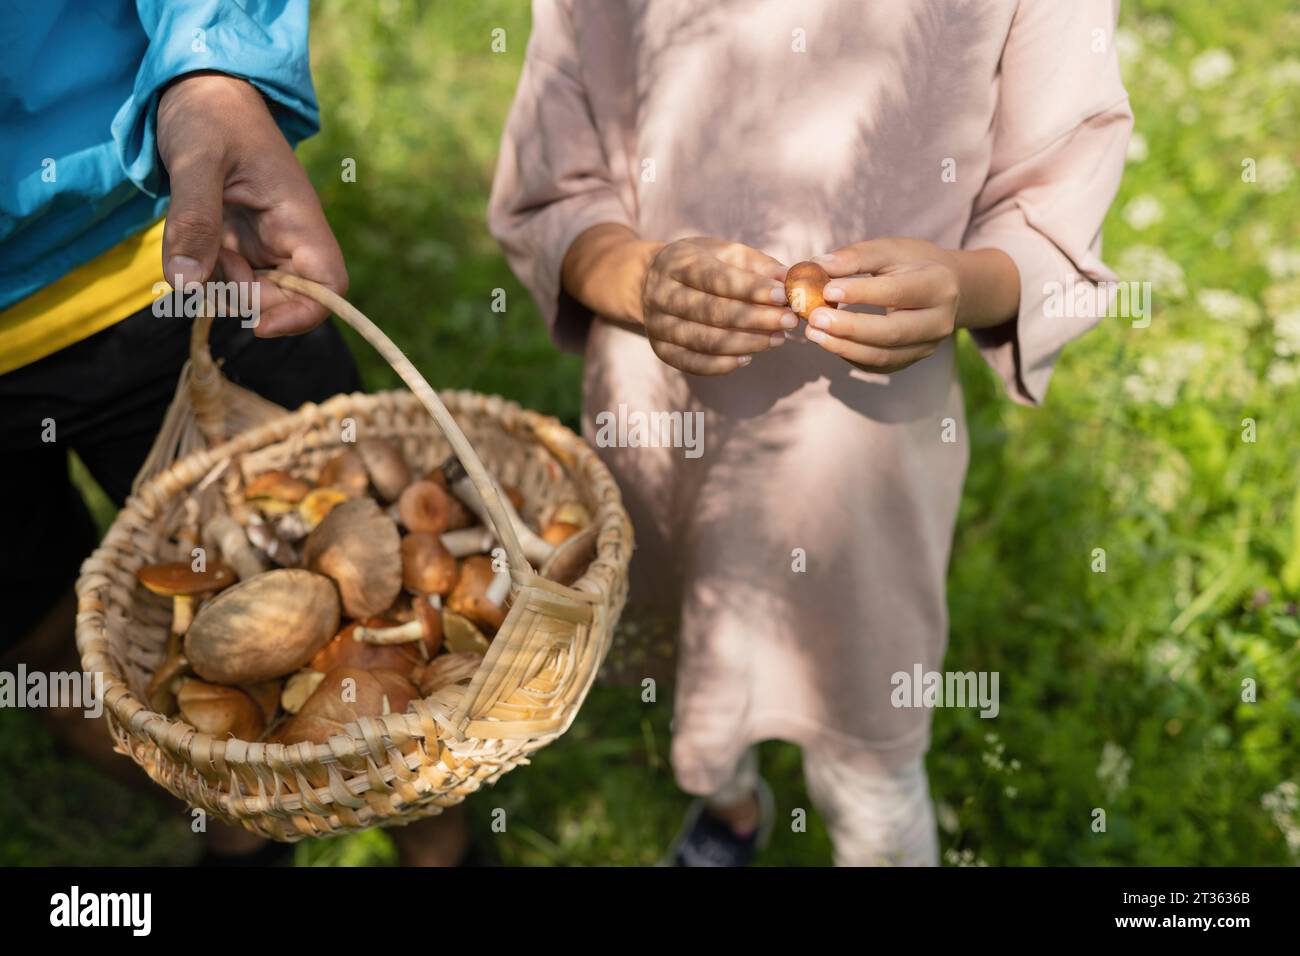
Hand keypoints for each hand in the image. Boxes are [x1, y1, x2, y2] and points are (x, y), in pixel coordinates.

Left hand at [156, 72, 346, 336]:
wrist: (200, 91)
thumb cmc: (209, 115)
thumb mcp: (196, 161)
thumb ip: (194, 221)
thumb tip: (186, 286)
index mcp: (298, 218)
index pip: (328, 285)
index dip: (303, 313)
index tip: (257, 323)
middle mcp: (289, 238)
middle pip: (287, 299)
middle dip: (246, 298)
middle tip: (204, 264)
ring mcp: (264, 243)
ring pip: (252, 293)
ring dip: (219, 285)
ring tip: (195, 238)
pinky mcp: (240, 244)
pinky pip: (226, 279)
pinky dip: (204, 273)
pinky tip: (191, 240)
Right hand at [641, 237, 794, 374]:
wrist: (651, 281)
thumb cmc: (699, 264)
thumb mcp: (723, 253)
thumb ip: (757, 265)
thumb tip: (790, 279)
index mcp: (678, 263)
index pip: (716, 278)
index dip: (752, 289)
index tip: (784, 295)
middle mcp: (662, 294)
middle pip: (712, 312)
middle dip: (756, 319)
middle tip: (789, 321)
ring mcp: (658, 325)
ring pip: (706, 340)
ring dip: (746, 343)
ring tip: (778, 339)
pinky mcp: (661, 349)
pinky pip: (693, 364)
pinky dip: (723, 365)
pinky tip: (749, 358)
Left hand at [802, 238, 960, 373]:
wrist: (948, 287)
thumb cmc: (913, 263)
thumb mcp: (890, 250)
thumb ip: (856, 257)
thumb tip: (817, 265)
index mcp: (938, 285)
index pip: (896, 292)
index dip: (861, 294)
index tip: (827, 290)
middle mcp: (939, 320)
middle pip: (891, 332)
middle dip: (849, 328)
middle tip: (815, 319)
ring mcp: (927, 345)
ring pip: (883, 355)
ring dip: (844, 347)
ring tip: (814, 333)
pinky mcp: (913, 359)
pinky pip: (878, 365)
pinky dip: (851, 356)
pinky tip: (829, 342)